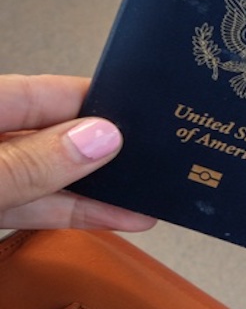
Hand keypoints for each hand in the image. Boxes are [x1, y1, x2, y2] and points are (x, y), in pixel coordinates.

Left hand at [0, 74, 155, 230]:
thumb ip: (30, 164)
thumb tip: (99, 140)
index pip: (45, 92)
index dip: (98, 102)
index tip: (144, 118)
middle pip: (52, 135)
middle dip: (105, 152)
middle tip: (152, 163)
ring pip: (46, 176)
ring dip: (96, 191)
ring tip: (144, 200)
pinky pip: (31, 205)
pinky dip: (67, 212)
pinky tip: (111, 216)